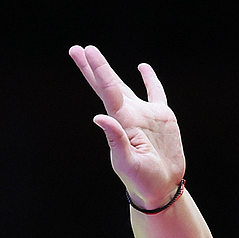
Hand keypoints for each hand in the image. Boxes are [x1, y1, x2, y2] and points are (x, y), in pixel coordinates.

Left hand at [69, 44, 184, 207]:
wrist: (160, 188)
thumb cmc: (142, 180)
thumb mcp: (127, 162)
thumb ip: (115, 139)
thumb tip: (99, 117)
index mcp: (120, 122)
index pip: (106, 90)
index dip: (96, 70)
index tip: (84, 52)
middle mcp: (129, 115)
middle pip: (107, 85)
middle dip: (93, 67)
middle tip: (77, 49)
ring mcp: (144, 114)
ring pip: (124, 86)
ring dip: (109, 71)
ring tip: (95, 54)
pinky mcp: (161, 117)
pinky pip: (155, 93)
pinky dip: (150, 79)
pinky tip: (142, 67)